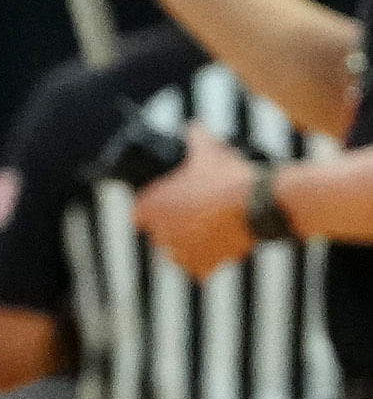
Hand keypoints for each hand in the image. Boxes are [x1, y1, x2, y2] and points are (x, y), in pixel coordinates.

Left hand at [133, 123, 259, 279]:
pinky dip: (206, 266)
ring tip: (204, 239)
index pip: (139, 215)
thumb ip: (194, 138)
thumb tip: (192, 125)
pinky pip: (198, 272)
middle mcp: (159, 231)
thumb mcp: (208, 151)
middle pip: (157, 237)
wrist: (260, 205)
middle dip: (171, 231)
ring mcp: (180, 251)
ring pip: (174, 257)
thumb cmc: (228, 176)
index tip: (163, 210)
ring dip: (185, 251)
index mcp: (152, 205)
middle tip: (191, 222)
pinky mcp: (203, 267)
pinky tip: (217, 255)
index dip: (150, 213)